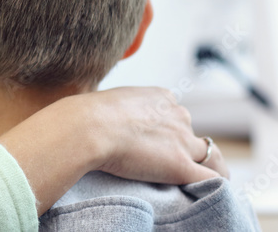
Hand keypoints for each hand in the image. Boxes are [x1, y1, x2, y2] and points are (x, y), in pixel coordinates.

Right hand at [0, 86, 224, 215]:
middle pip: (190, 132)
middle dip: (180, 146)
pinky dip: (212, 186)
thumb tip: (78, 115)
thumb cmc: (80, 116)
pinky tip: (202, 194)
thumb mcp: (97, 101)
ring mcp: (181, 139)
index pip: (174, 112)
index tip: (149, 140)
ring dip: (200, 165)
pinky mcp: (181, 164)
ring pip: (208, 154)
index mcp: (158, 96)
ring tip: (185, 179)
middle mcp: (176, 113)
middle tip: (156, 161)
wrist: (83, 128)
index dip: (164, 128)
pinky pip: (212, 178)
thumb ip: (106, 108)